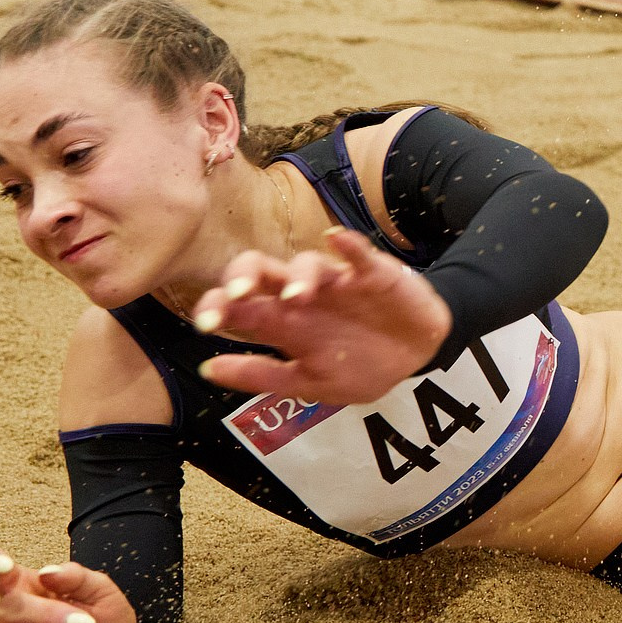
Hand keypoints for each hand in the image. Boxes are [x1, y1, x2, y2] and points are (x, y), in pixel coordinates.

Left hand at [192, 227, 452, 405]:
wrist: (416, 357)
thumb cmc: (357, 365)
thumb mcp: (309, 382)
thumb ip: (262, 375)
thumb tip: (207, 370)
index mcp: (280, 320)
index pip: (237, 303)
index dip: (217, 306)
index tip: (205, 324)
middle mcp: (301, 293)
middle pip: (261, 270)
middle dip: (245, 276)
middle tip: (238, 295)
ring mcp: (337, 280)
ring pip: (308, 262)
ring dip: (299, 274)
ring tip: (297, 295)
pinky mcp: (373, 273)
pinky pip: (359, 253)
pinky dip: (348, 245)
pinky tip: (337, 241)